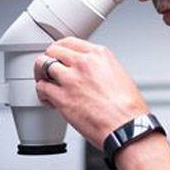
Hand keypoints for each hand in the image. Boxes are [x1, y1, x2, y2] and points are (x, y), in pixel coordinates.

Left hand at [34, 37, 148, 147]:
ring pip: (42, 65)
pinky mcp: (62, 98)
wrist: (127, 128)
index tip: (59, 57)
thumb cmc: (128, 109)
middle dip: (49, 59)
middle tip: (50, 70)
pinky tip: (50, 101)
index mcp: (99, 55)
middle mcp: (83, 63)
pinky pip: (41, 88)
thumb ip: (100, 69)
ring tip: (47, 84)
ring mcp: (71, 79)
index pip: (69, 42)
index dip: (61, 50)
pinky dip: (42, 94)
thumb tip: (90, 73)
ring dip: (42, 75)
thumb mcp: (119, 76)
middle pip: (53, 50)